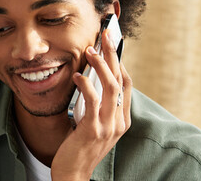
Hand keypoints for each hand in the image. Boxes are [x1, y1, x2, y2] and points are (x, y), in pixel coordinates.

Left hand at [51, 29, 132, 180]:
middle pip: (121, 80)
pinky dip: (86, 85)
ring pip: (111, 87)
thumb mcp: (94, 125)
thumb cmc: (80, 148)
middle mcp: (119, 121)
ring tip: (90, 49)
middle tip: (106, 34)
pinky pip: (92, 101)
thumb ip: (98, 106)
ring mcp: (108, 126)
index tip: (111, 43)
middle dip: (114, 55)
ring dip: (101, 65)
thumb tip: (91, 79)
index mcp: (122, 119)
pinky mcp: (93, 130)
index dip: (120, 62)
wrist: (73, 174)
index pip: (127, 84)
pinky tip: (78, 76)